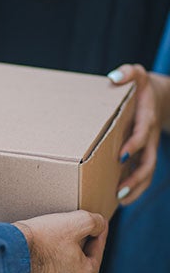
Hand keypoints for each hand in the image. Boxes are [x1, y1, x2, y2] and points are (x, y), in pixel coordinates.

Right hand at [13, 210, 107, 272]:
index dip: (97, 230)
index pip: (98, 247)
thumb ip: (95, 221)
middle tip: (71, 226)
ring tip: (53, 236)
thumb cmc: (43, 237)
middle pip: (80, 259)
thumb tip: (100, 224)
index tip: (96, 220)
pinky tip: (39, 250)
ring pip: (62, 267)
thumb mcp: (76, 221)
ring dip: (60, 253)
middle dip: (78, 242)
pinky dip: (44, 262)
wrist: (11, 251)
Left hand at [108, 64, 166, 204]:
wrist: (158, 96)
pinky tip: (120, 197)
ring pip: (147, 172)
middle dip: (136, 177)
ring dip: (136, 187)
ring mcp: (148, 147)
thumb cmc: (141, 86)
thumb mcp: (137, 74)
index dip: (134, 145)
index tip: (121, 155)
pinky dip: (135, 186)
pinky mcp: (143, 153)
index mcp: (147, 118)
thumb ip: (128, 73)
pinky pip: (142, 172)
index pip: (142, 134)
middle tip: (119, 189)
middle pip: (148, 161)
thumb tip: (114, 77)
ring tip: (120, 200)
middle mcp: (149, 136)